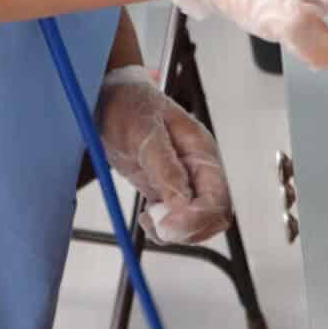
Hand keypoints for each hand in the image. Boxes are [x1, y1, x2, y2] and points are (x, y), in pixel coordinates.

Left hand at [95, 68, 230, 243]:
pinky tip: (146, 216)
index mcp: (201, 151)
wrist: (110, 97)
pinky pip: (175, 221)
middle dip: (188, 230)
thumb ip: (164, 166)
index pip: (217, 198)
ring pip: (196, 224)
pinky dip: (163, 228)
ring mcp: (183, 181)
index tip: (168, 227)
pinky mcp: (166, 190)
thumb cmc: (128, 105)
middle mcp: (198, 169)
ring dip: (175, 232)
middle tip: (155, 224)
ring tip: (148, 217)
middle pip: (213, 216)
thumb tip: (181, 202)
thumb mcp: (144, 131)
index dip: (198, 219)